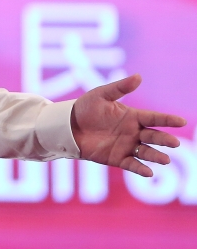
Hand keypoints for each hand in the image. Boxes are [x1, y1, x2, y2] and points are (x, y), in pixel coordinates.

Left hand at [71, 74, 186, 176]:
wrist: (67, 126)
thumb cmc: (85, 108)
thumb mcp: (101, 95)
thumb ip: (120, 88)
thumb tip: (139, 76)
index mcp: (132, 116)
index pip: (154, 118)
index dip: (167, 120)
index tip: (182, 121)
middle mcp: (133, 132)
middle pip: (153, 136)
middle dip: (164, 140)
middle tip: (174, 143)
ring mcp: (126, 146)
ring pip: (146, 152)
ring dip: (156, 156)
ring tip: (166, 160)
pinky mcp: (117, 158)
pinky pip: (132, 165)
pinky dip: (140, 169)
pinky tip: (149, 172)